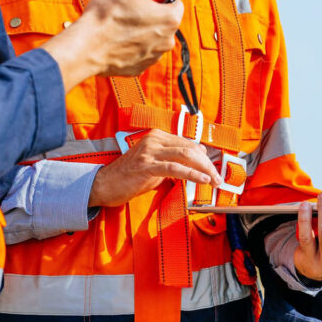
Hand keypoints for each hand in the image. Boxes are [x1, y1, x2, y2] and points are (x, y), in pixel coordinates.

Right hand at [43, 0, 188, 89]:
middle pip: (164, 18)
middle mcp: (168, 41)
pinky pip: (141, 51)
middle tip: (127, 7)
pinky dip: (132, 44)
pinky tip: (117, 38)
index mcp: (171, 19)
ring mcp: (154, 56)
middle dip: (149, 11)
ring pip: (153, 34)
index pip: (175, 1)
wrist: (84, 47)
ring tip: (120, 23)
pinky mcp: (140, 67)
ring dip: (141, 28)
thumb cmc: (108, 14)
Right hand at [88, 128, 223, 205]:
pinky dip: (192, 174)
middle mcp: (154, 139)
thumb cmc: (128, 176)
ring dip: (204, 169)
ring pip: (185, 156)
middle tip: (218, 177)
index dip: (203, 156)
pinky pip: (175, 168)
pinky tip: (202, 180)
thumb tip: (195, 161)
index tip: (213, 168)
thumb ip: (172, 160)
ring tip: (214, 180)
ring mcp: (150, 151)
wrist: (103, 185)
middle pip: (190, 148)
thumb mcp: (153, 164)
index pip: (187, 143)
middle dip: (207, 164)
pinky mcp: (147, 165)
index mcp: (157, 136)